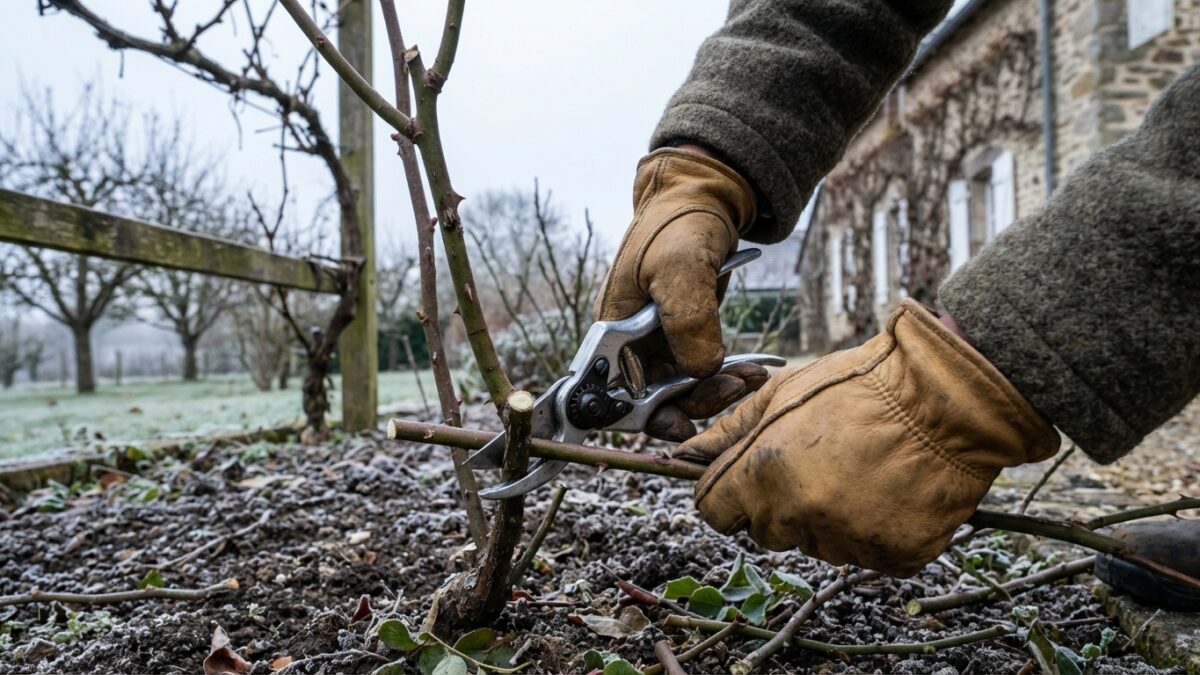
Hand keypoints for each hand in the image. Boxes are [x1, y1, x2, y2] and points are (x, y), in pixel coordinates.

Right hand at [594, 147, 765, 439]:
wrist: (704, 198)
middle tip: (732, 388)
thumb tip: (700, 371)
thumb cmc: (678, 223)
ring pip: (683, 392)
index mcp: (613, 329)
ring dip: (716, 392)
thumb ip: (687, 319)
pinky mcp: (686, 339)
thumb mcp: (680, 266)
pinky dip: (727, 378)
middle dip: (694, 403)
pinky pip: (702, 374)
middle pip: (653, 400)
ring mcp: (659, 344)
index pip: (616, 392)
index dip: (643, 415)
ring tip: (751, 376)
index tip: (679, 426)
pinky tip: (754, 370)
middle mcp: (631, 344)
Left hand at [673, 299, 1059, 575]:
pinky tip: (888, 491)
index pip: (714, 512)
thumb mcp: (783, 392)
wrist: (948, 398)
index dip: (725, 494)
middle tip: (817, 463)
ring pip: (815, 544)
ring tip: (860, 470)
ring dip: (826, 518)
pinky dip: (873, 531)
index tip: (743, 480)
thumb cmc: (862, 384)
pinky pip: (865, 555)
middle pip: (764, 531)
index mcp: (764, 474)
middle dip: (778, 504)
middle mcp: (800, 514)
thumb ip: (728, 430)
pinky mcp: (893, 555)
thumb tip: (685, 453)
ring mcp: (849, 540)